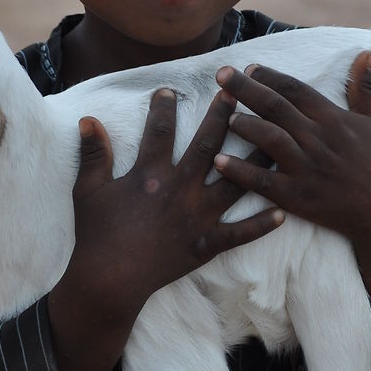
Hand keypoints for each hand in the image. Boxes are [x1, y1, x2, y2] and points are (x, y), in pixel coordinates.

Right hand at [67, 86, 283, 321]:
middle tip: (237, 94)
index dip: (163, 108)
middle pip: (207, 144)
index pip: (159, 130)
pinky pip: (240, 233)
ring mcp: (198, 216)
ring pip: (235, 181)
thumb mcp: (87, 190)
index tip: (169, 91)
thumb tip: (88, 119)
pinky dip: (262, 224)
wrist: (110, 279)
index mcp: (150, 173)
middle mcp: (181, 188)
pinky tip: (283, 213)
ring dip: (255, 159)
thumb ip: (92, 153)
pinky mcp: (207, 243)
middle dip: (222, 116)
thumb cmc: (97, 235)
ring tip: (275, 140)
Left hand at [213, 53, 370, 318]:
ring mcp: (306, 169)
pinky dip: (240, 171)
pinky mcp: (298, 198)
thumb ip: (366, 89)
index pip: (295, 90)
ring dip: (244, 124)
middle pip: (275, 107)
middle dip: (246, 88)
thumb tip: (366, 53)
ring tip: (224, 115)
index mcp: (334, 119)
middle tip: (222, 74)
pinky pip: (263, 181)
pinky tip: (219, 161)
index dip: (270, 76)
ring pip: (268, 139)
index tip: (249, 67)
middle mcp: (317, 140)